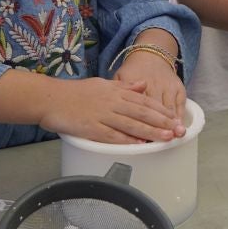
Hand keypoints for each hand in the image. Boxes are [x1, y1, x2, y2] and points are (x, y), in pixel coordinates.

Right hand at [39, 77, 182, 143]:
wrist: (49, 98)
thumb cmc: (75, 92)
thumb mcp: (102, 84)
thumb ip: (124, 86)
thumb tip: (143, 85)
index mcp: (116, 92)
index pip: (144, 101)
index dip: (161, 110)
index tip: (175, 118)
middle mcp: (112, 102)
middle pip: (142, 113)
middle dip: (162, 122)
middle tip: (178, 130)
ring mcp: (102, 115)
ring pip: (131, 124)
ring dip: (150, 132)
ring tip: (166, 138)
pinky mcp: (91, 128)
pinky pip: (112, 135)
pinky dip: (127, 140)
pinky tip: (139, 144)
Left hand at [114, 53, 186, 136]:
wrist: (149, 55)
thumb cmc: (132, 71)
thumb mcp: (118, 78)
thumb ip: (116, 94)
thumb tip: (112, 110)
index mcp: (133, 84)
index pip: (135, 106)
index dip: (138, 122)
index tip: (141, 137)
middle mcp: (151, 84)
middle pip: (153, 108)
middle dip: (158, 125)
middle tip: (162, 139)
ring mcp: (166, 85)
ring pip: (167, 106)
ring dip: (171, 121)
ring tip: (175, 134)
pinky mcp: (177, 86)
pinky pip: (180, 102)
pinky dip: (180, 114)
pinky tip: (180, 124)